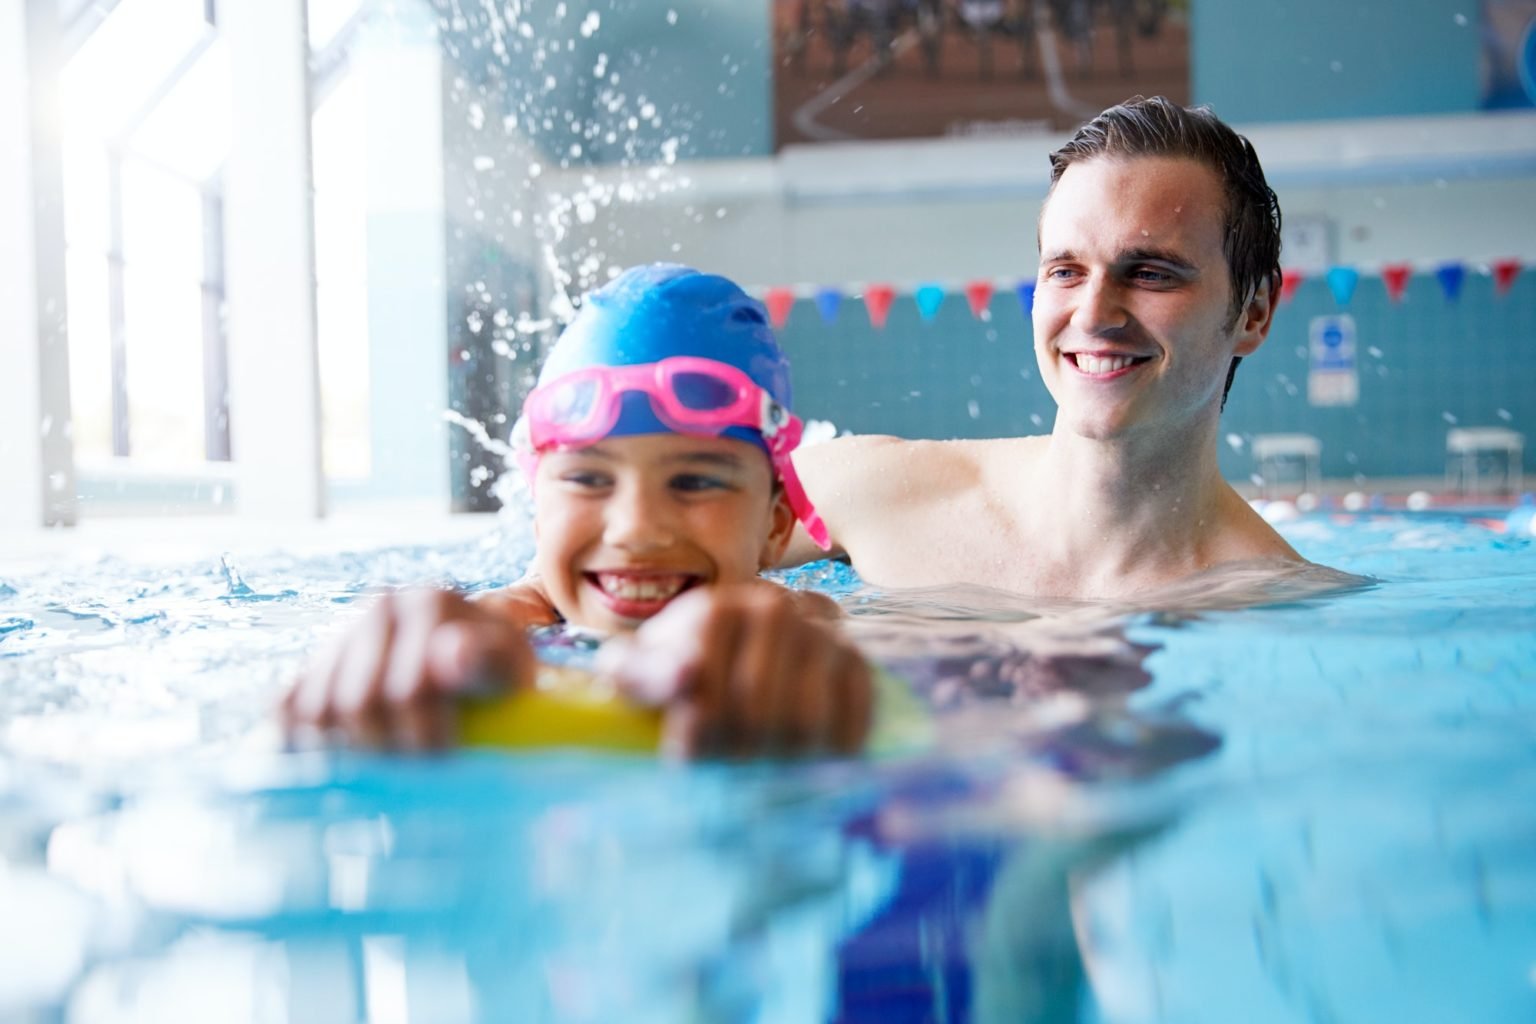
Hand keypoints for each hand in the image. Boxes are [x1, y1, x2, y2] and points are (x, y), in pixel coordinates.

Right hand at [281, 588, 535, 750]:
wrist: (472, 665)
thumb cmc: (497, 677)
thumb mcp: (511, 670)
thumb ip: (491, 662)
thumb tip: (450, 654)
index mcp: (430, 602)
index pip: (408, 689)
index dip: (426, 738)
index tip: (445, 761)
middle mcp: (380, 607)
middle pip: (357, 704)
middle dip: (388, 749)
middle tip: (415, 774)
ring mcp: (342, 633)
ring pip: (315, 710)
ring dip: (347, 752)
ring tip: (386, 766)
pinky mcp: (312, 663)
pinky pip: (285, 708)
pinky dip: (301, 741)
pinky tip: (337, 759)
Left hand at [598, 585, 871, 759]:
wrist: (739, 642)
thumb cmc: (678, 666)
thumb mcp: (638, 669)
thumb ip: (639, 674)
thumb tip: (687, 676)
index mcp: (715, 611)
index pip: (708, 700)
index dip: (694, 742)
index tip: (685, 753)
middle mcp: (772, 610)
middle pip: (758, 716)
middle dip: (736, 752)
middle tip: (725, 759)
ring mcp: (817, 633)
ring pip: (805, 724)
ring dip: (782, 757)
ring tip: (760, 756)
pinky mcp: (854, 660)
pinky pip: (852, 720)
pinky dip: (831, 750)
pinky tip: (805, 753)